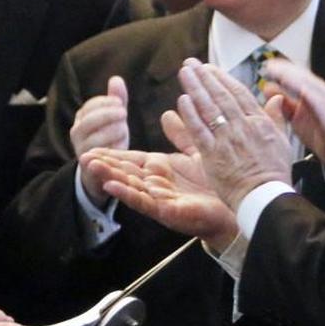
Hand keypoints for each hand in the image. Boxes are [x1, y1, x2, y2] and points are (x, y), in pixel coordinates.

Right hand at [71, 76, 129, 206]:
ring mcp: (81, 150)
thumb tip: (116, 79)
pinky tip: (122, 145)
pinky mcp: (89, 166)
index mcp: (82, 118)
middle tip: (123, 112)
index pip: (90, 106)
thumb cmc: (109, 138)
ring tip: (124, 128)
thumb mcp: (113, 118)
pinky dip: (112, 148)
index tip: (119, 102)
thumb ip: (115, 100)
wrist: (101, 169)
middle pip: (88, 121)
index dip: (105, 102)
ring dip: (111, 131)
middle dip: (106, 115)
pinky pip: (100, 156)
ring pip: (93, 139)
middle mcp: (77, 133)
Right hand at [81, 146, 237, 250]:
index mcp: (162, 169)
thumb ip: (182, 134)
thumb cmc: (220, 183)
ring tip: (90, 167)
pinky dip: (127, 194)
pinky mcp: (168, 211)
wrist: (242, 205)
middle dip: (104, 165)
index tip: (92, 148)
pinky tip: (112, 186)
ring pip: (130, 186)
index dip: (112, 154)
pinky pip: (144, 202)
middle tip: (83, 157)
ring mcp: (161, 198)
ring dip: (110, 177)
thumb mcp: (195, 152)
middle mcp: (157, 184)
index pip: (132, 159)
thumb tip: (168, 114)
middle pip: (125, 172)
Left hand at [173, 59, 291, 211]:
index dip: (222, 78)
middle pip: (220, 96)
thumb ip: (276, 118)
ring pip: (209, 108)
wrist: (265, 197)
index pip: (238, 94)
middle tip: (191, 63)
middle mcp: (243, 127)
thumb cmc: (274, 173)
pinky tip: (183, 99)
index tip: (210, 68)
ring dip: (195, 88)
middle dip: (205, 77)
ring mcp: (227, 140)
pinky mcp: (213, 155)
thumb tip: (277, 98)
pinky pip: (199, 130)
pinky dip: (191, 114)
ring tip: (185, 72)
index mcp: (259, 123)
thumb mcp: (282, 142)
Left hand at [261, 58, 324, 173]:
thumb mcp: (296, 115)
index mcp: (313, 92)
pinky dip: (313, 98)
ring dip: (298, 81)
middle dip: (288, 71)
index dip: (283, 69)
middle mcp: (323, 95)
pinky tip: (302, 93)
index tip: (268, 65)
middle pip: (304, 78)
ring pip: (314, 89)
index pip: (298, 76)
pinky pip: (324, 107)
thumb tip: (267, 87)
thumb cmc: (319, 131)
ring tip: (283, 75)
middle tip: (272, 67)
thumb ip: (283, 101)